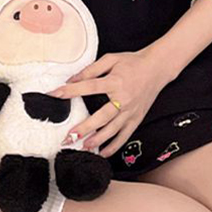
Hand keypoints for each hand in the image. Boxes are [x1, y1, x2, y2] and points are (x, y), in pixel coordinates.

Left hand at [47, 50, 170, 158]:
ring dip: (97, 140)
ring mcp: (131, 111)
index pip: (89, 87)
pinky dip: (114, 146)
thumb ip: (91, 69)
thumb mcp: (111, 59)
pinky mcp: (136, 119)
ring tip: (83, 147)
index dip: (70, 91)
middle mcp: (123, 99)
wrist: (157, 68)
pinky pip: (125, 136)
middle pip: (101, 116)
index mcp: (115, 82)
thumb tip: (72, 79)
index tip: (54, 94)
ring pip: (113, 130)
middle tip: (69, 137)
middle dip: (84, 128)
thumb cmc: (133, 62)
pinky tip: (103, 153)